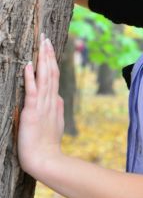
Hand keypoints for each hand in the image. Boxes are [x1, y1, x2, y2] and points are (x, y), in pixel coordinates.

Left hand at [18, 34, 64, 178]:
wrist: (45, 160)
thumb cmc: (47, 145)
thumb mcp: (55, 123)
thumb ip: (57, 108)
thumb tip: (59, 96)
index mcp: (54, 101)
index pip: (54, 76)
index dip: (52, 60)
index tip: (50, 46)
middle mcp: (50, 100)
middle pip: (51, 72)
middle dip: (48, 54)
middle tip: (46, 37)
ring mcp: (42, 105)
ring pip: (44, 77)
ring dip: (42, 60)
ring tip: (41, 44)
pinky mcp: (32, 112)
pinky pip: (32, 91)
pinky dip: (31, 77)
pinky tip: (29, 65)